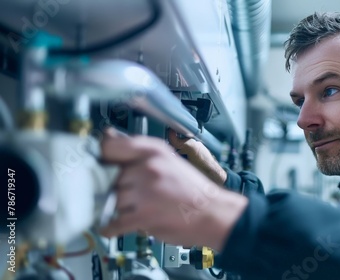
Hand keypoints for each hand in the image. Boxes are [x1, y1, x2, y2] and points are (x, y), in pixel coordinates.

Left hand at [99, 128, 246, 250]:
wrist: (215, 213)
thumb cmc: (193, 189)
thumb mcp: (168, 159)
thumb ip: (138, 151)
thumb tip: (107, 139)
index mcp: (154, 151)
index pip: (110, 146)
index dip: (102, 157)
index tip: (98, 164)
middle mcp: (147, 168)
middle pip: (110, 177)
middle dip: (116, 187)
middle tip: (128, 194)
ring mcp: (144, 192)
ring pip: (112, 200)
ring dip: (118, 208)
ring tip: (134, 209)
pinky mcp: (143, 216)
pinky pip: (113, 222)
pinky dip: (111, 227)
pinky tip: (115, 226)